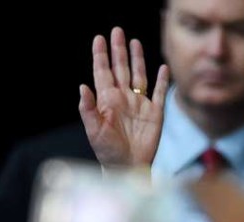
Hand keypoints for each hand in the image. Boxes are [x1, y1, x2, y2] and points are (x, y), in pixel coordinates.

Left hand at [79, 27, 169, 167]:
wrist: (127, 168)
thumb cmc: (107, 152)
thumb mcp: (94, 131)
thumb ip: (88, 109)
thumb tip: (82, 86)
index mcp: (107, 102)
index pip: (103, 73)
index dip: (100, 56)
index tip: (99, 39)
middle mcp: (123, 99)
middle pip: (121, 68)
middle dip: (118, 50)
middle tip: (117, 31)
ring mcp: (139, 104)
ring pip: (139, 75)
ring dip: (137, 59)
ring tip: (134, 42)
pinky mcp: (154, 112)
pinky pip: (158, 92)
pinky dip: (161, 79)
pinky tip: (162, 67)